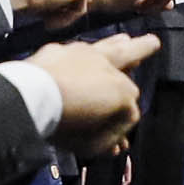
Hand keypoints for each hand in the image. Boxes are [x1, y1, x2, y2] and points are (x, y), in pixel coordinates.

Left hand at [30, 35, 158, 154]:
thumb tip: (114, 145)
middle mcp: (107, 67)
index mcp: (121, 90)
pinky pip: (72, 52)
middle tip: (152, 42)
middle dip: (142, 50)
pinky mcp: (57, 51)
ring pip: (106, 45)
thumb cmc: (66, 124)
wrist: (31, 100)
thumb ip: (107, 140)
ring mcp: (82, 54)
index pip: (129, 107)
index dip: (122, 126)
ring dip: (117, 43)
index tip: (115, 142)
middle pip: (131, 55)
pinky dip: (76, 55)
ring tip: (126, 39)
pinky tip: (75, 53)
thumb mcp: (92, 143)